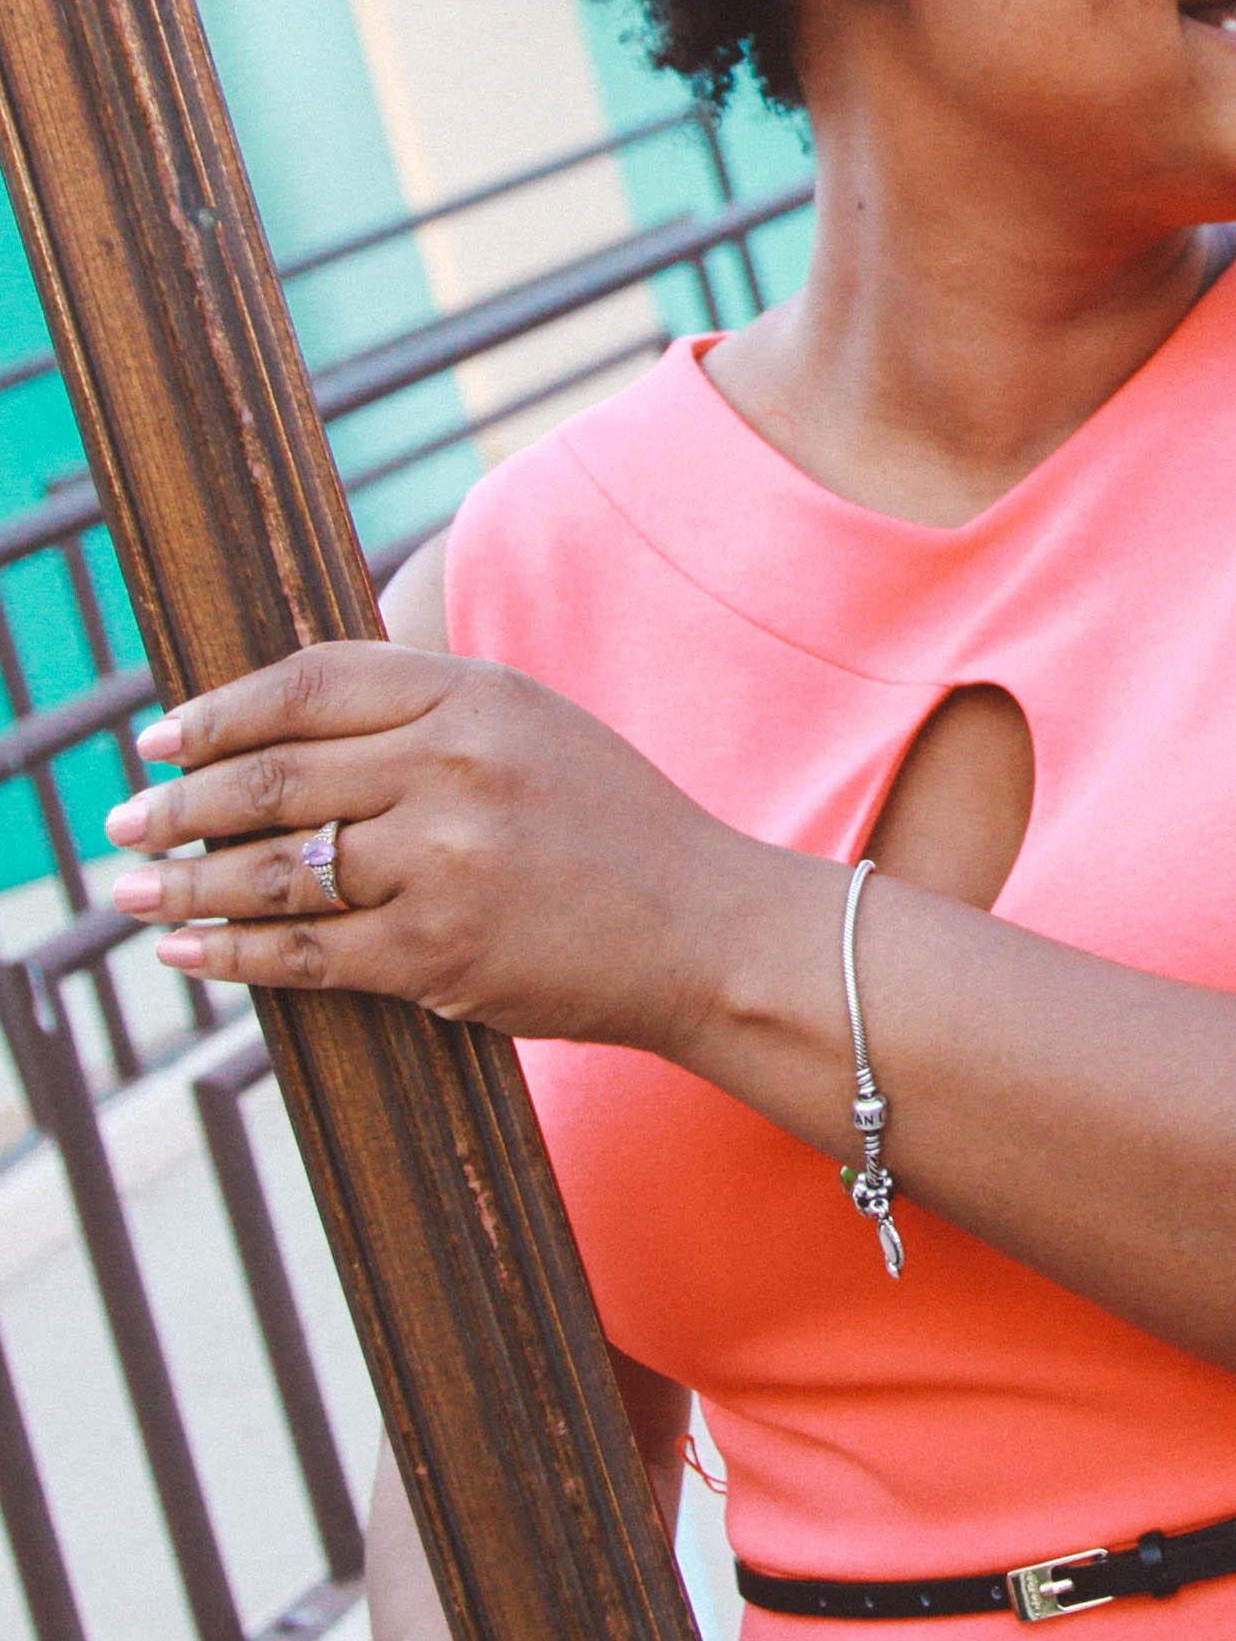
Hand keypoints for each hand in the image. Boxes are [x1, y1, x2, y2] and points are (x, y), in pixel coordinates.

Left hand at [101, 642, 787, 1045]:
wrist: (704, 930)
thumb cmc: (615, 830)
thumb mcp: (535, 733)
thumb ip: (428, 715)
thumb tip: (281, 733)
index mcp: (480, 696)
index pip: (311, 686)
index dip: (218, 712)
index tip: (160, 738)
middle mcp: (456, 767)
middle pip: (272, 778)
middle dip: (179, 803)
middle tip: (127, 822)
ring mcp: (445, 860)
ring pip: (271, 869)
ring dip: (182, 883)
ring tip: (133, 893)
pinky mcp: (435, 951)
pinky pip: (299, 952)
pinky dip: (228, 954)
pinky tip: (190, 949)